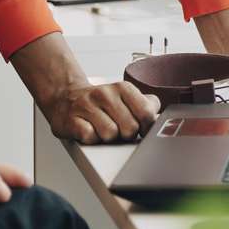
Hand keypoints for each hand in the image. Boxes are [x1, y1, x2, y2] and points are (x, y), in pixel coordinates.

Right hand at [9, 32, 160, 143]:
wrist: (65, 98)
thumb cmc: (101, 103)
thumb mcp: (126, 98)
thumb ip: (147, 105)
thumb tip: (162, 116)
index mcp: (123, 88)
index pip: (146, 113)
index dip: (145, 127)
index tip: (140, 128)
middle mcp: (105, 93)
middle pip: (130, 128)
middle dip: (125, 135)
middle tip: (117, 129)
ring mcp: (87, 105)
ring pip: (110, 134)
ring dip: (108, 138)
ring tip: (102, 130)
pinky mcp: (72, 120)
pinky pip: (90, 138)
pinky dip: (91, 140)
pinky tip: (89, 131)